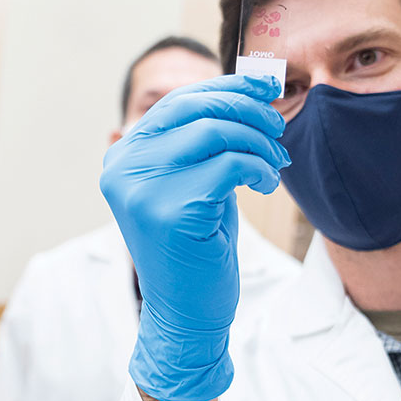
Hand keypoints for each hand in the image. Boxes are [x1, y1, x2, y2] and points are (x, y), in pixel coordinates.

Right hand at [100, 74, 289, 400]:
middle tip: (277, 126)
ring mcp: (141, 188)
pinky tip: (264, 184)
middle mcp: (123, 167)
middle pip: (194, 108)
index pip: (177, 102)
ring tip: (274, 162)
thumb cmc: (195, 246)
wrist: (185, 314)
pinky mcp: (169, 210)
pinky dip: (258, 168)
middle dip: (246, 108)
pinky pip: (230, 164)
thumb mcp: (193, 182)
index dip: (226, 87)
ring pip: (215, 131)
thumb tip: (248, 89)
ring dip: (258, 141)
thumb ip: (205, 140)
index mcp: (122, 156)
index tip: (265, 86)